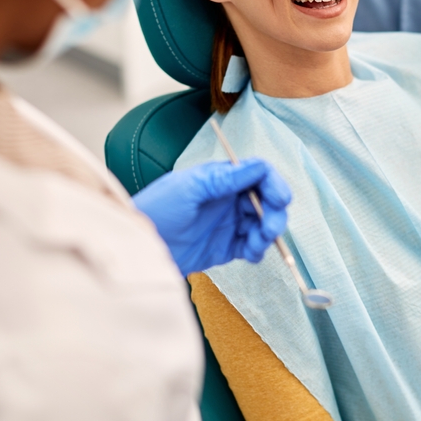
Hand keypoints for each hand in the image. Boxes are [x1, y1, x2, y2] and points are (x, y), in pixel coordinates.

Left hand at [133, 159, 290, 275]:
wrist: (140, 245)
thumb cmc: (156, 209)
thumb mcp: (190, 188)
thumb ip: (225, 179)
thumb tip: (259, 166)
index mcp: (222, 179)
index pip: (259, 175)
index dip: (274, 185)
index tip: (280, 200)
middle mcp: (229, 199)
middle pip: (267, 201)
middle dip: (273, 214)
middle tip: (268, 229)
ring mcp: (228, 224)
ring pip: (262, 225)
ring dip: (266, 235)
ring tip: (255, 246)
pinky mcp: (226, 247)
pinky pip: (252, 247)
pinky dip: (258, 251)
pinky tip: (251, 254)